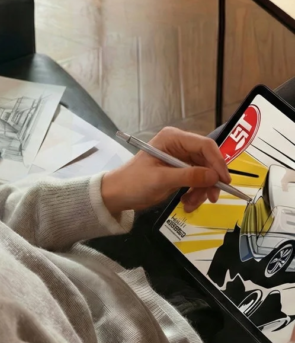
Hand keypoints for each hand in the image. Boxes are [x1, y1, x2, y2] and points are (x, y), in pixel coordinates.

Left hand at [101, 127, 231, 215]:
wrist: (117, 195)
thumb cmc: (133, 182)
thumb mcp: (161, 179)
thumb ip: (188, 176)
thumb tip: (214, 176)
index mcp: (173, 138)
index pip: (204, 145)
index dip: (217, 162)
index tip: (224, 181)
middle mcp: (179, 145)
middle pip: (207, 161)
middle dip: (209, 181)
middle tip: (211, 198)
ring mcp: (180, 159)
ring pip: (204, 174)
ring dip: (201, 191)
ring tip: (190, 204)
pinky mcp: (179, 172)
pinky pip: (196, 182)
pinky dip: (195, 193)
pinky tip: (187, 203)